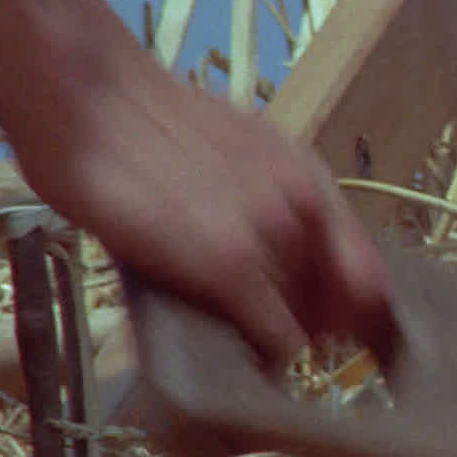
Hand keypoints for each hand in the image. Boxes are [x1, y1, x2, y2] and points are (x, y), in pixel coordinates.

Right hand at [9, 43, 394, 370]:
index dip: (355, 311)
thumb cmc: (144, 124)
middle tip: (267, 336)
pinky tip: (238, 357)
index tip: (336, 332)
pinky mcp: (231, 269)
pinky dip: (262, 358)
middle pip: (335, 303)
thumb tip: (278, 259)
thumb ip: (268, 202)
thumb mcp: (234, 153)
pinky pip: (275, 339)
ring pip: (304, 324)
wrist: (91, 98)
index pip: (366, 270)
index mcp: (308, 180)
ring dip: (276, 340)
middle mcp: (306, 209)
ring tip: (237, 341)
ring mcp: (273, 239)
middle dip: (308, 326)